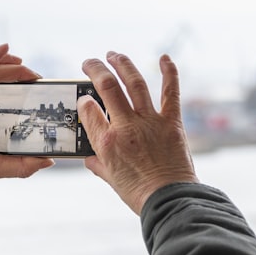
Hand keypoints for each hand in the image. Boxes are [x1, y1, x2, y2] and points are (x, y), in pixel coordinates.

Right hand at [78, 51, 197, 214]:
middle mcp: (126, 126)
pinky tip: (164, 57)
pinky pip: (171, 92)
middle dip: (95, 69)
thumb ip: (98, 164)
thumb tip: (89, 157)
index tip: (84, 98)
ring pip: (134, 83)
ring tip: (113, 54)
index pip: (88, 110)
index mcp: (107, 142)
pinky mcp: (172, 122)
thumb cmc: (139, 193)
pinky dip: (169, 72)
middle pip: (106, 87)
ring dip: (122, 64)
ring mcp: (150, 121)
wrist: (170, 199)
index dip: (83, 99)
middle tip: (89, 62)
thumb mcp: (110, 179)